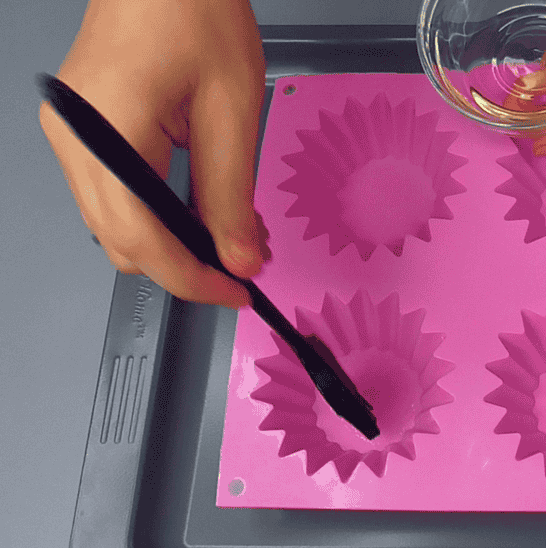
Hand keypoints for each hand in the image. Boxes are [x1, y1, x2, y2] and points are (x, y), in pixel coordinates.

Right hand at [39, 0, 267, 307]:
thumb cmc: (192, 8)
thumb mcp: (231, 109)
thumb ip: (232, 194)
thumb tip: (239, 258)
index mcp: (104, 130)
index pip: (143, 240)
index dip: (193, 279)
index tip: (235, 292)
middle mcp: (73, 136)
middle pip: (121, 241)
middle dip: (186, 263)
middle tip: (245, 263)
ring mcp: (72, 132)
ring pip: (116, 224)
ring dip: (173, 240)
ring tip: (233, 232)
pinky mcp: (82, 128)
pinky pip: (115, 194)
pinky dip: (158, 212)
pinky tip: (200, 206)